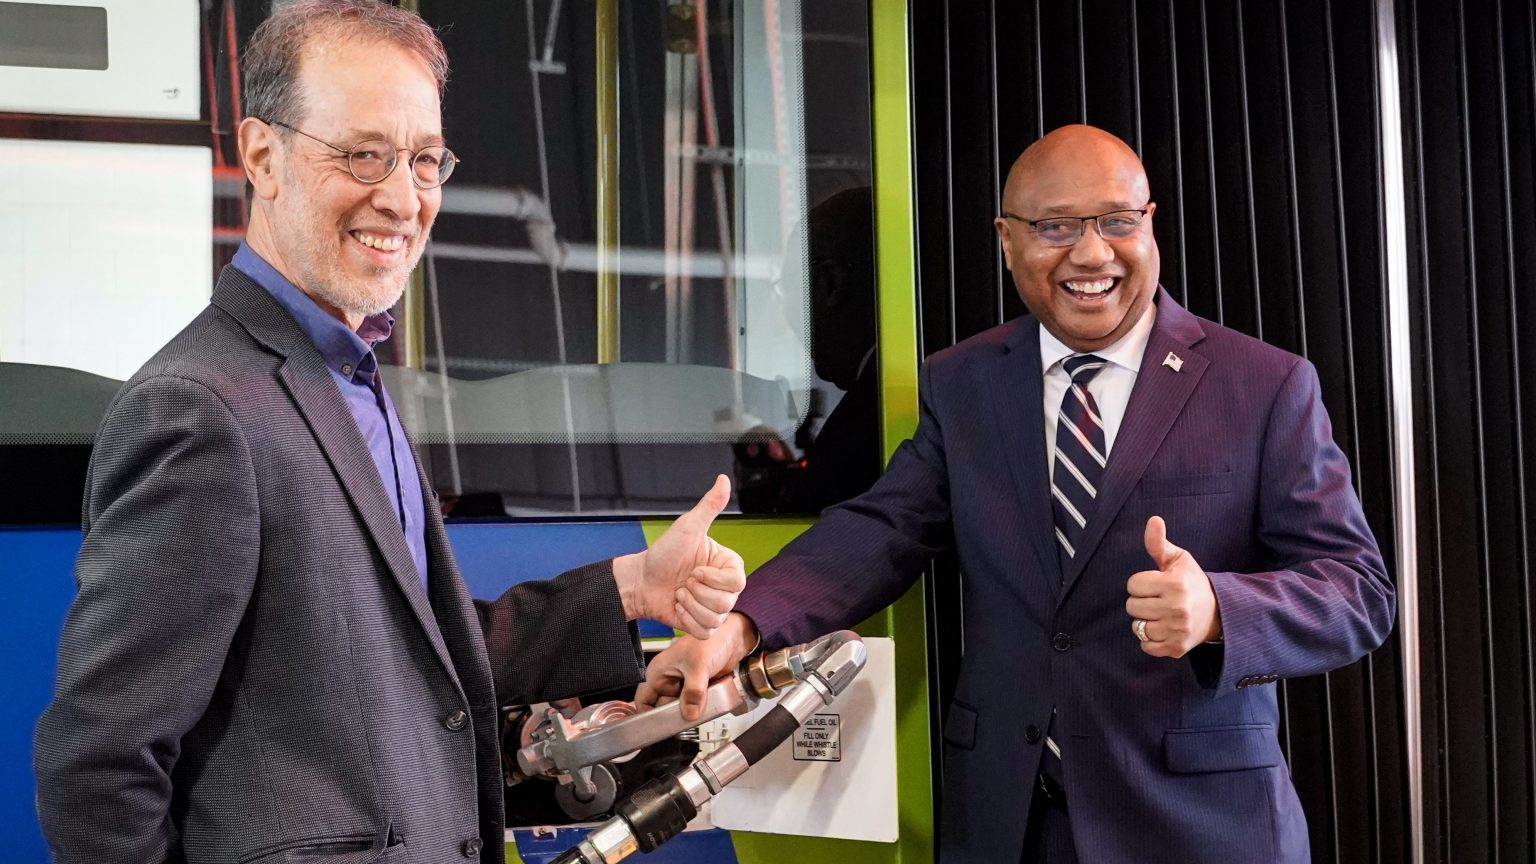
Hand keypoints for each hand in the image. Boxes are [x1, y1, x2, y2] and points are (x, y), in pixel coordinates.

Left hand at [612, 475, 745, 639]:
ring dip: (689, 605)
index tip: (695, 570)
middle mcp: (725, 588)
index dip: (714, 580)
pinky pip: (704, 631)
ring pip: (715, 618)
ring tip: (679, 593)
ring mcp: (715, 608)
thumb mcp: (687, 528)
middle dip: (697, 592)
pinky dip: (686, 620)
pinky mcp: (702, 625)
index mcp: (728, 566)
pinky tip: (677, 606)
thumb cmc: (663, 553)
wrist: (641, 580)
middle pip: (727, 602)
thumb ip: (709, 506)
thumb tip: (723, 478)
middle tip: (684, 581)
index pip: (737, 581)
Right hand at [636, 613, 759, 720]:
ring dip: (690, 712)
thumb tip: (689, 714)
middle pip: (663, 709)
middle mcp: (669, 680)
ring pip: (681, 709)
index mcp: (659, 672)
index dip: (647, 715)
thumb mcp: (698, 665)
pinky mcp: (698, 690)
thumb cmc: (711, 639)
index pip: (643, 700)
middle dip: (674, 716)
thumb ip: (693, 692)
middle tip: (685, 719)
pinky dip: (701, 709)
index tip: (658, 726)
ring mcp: (684, 686)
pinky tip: (708, 705)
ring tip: (699, 709)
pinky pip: (695, 706)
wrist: (735, 637)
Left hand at [1125, 515, 1220, 656]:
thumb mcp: (1178, 559)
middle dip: (1141, 602)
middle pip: (1132, 606)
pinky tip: (1162, 629)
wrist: (1218, 612)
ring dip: (1145, 621)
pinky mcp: (1177, 648)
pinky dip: (1149, 640)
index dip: (1141, 584)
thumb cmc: (1192, 582)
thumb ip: (1159, 542)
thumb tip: (1153, 520)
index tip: (1155, 585)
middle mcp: (1177, 608)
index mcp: (1174, 584)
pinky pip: (1146, 646)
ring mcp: (1177, 630)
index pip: (1133, 585)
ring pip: (1137, 627)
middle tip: (1158, 600)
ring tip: (1161, 614)